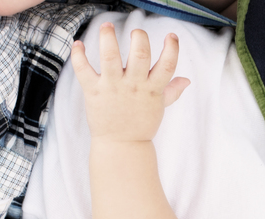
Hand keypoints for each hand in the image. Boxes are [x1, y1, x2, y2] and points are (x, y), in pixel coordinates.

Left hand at [71, 25, 189, 142]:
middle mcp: (134, 86)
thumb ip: (171, 91)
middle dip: (139, 38)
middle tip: (136, 32)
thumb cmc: (140, 125)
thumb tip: (186, 80)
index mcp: (152, 89)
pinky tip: (79, 44)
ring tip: (107, 27)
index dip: (172, 48)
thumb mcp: (158, 107)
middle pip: (139, 55)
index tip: (171, 36)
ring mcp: (113, 88)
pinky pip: (84, 70)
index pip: (167, 65)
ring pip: (110, 57)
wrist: (121, 146)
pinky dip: (78, 55)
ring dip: (108, 39)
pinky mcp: (94, 91)